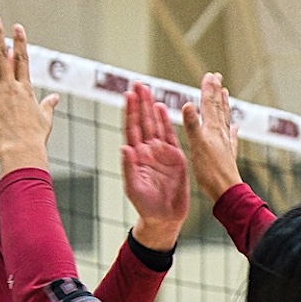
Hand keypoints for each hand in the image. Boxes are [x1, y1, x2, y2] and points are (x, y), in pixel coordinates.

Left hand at [0, 10, 56, 175]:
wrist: (22, 151)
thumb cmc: (34, 139)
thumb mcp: (45, 119)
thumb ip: (48, 105)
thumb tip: (55, 97)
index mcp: (25, 88)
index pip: (21, 59)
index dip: (18, 41)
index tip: (16, 26)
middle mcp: (9, 86)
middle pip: (1, 53)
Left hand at [121, 83, 189, 249]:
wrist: (165, 218)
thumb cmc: (146, 206)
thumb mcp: (134, 188)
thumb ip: (129, 168)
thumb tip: (124, 147)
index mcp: (135, 156)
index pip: (131, 129)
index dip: (129, 112)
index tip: (127, 94)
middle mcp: (147, 151)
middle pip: (142, 121)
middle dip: (139, 102)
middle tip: (137, 83)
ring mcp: (161, 153)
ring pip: (155, 124)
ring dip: (150, 107)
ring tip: (147, 89)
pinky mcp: (176, 157)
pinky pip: (170, 135)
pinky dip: (166, 121)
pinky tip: (162, 107)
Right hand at [180, 71, 242, 201]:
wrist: (226, 191)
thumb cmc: (210, 172)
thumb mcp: (197, 146)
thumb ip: (192, 125)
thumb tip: (187, 104)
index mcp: (212, 129)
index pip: (209, 104)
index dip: (208, 89)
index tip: (209, 74)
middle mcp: (221, 133)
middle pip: (218, 108)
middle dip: (216, 92)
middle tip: (217, 77)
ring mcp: (226, 144)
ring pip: (225, 120)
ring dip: (224, 106)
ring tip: (226, 94)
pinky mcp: (228, 155)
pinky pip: (231, 138)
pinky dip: (232, 130)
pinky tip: (235, 128)